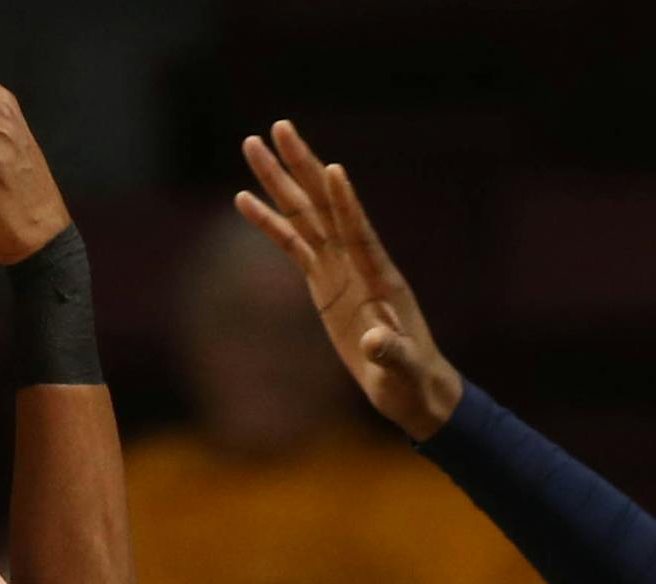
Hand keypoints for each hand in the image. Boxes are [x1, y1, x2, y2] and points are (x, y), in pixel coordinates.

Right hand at [235, 121, 462, 441]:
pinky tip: (243, 199)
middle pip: (325, 206)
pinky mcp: (323, 282)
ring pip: (305, 215)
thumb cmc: (412, 379)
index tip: (333, 168)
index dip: (347, 202)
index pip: (360, 232)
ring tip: (252, 145)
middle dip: (301, 167)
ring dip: (279, 181)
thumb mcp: (403, 369)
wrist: (410, 385)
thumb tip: (375, 341)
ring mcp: (339, 268)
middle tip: (278, 127)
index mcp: (380, 278)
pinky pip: (292, 245)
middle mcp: (358, 262)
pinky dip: (270, 223)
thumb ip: (391, 352)